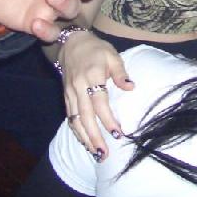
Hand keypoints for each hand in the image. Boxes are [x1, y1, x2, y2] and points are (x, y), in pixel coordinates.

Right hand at [57, 30, 133, 160]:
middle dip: (95, 137)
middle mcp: (78, 87)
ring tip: (96, 154)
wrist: (71, 43)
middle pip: (85, 117)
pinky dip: (77, 132)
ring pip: (75, 120)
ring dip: (85, 139)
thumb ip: (120, 72)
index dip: (108, 119)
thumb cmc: (96, 49)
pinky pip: (70, 117)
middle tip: (104, 153)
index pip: (100, 102)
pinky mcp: (65, 97)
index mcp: (91, 76)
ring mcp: (70, 93)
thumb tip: (131, 87)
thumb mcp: (112, 55)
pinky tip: (85, 142)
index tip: (118, 133)